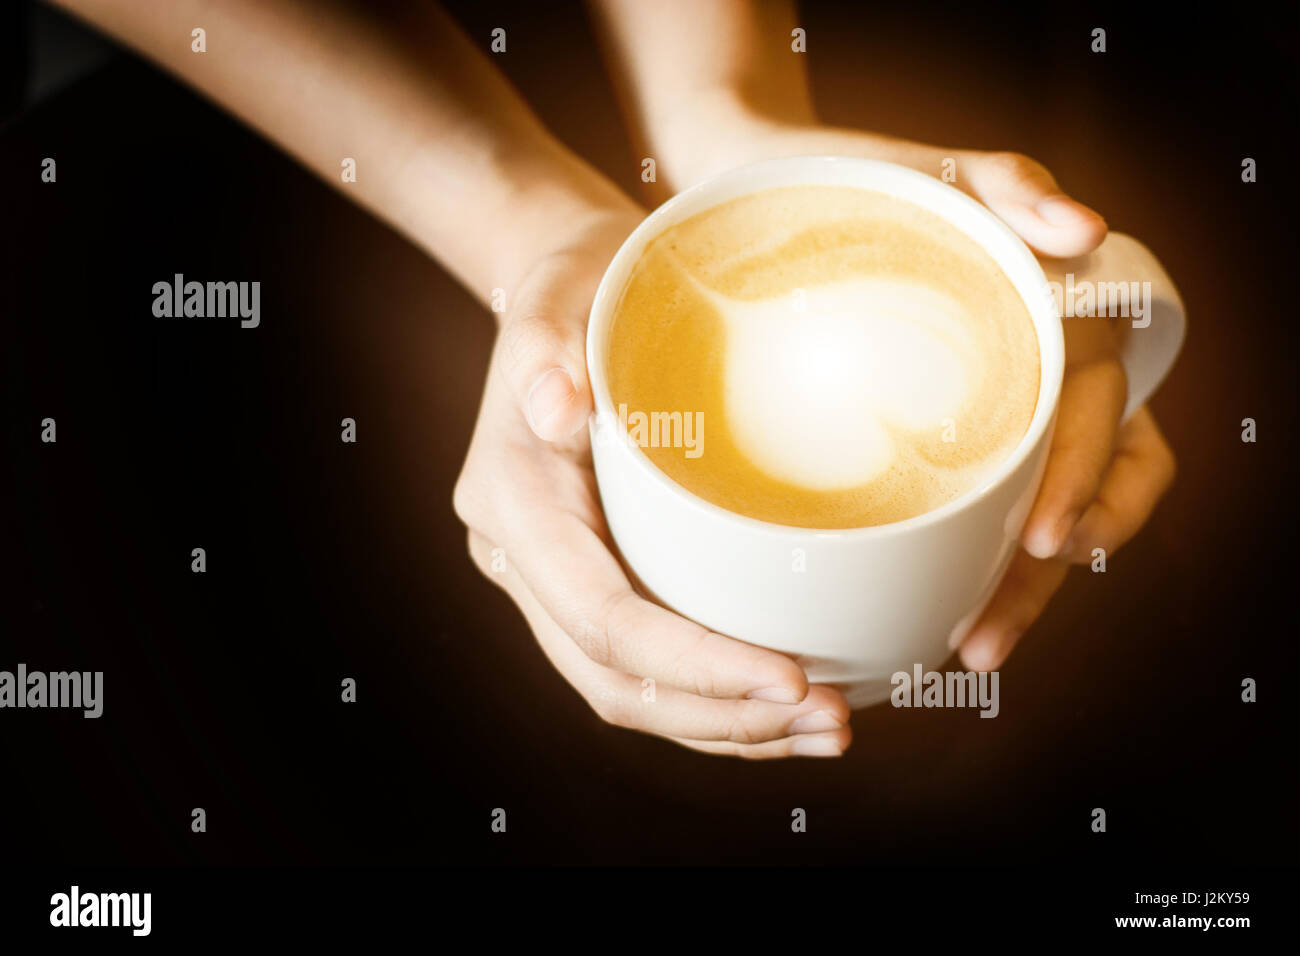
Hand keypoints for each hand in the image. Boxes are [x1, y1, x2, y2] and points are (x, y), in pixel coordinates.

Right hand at [453, 208, 853, 757]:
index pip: (602, 619)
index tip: (791, 678)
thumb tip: (554, 411)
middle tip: (832, 722)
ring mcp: (550, 579)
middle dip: (722, 717)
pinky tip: (784, 705)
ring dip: (725, 726)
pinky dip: (713, 700)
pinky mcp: (590, 578)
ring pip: (628, 693)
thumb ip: (544, 348)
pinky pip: (645, 668)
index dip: (693, 666)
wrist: (562, 286)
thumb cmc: (578, 283)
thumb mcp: (558, 291)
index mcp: (512, 500)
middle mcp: (519, 557)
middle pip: (614, 681)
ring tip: (828, 729)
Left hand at [654, 116, 1174, 671]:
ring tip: (964, 650)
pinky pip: (966, 516)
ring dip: (1013, 595)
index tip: (1051, 542)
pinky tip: (928, 614)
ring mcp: (985, 419)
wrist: (768, 197)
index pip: (1115, 430)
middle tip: (983, 639)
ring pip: (1029, 524)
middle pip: (1077, 501)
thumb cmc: (864, 182)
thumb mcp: (937, 174)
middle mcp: (1037, 386)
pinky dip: (960, 568)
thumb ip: (1011, 186)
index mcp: (1061, 333)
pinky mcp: (928, 442)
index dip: (1096, 489)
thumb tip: (1085, 230)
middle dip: (1042, 578)